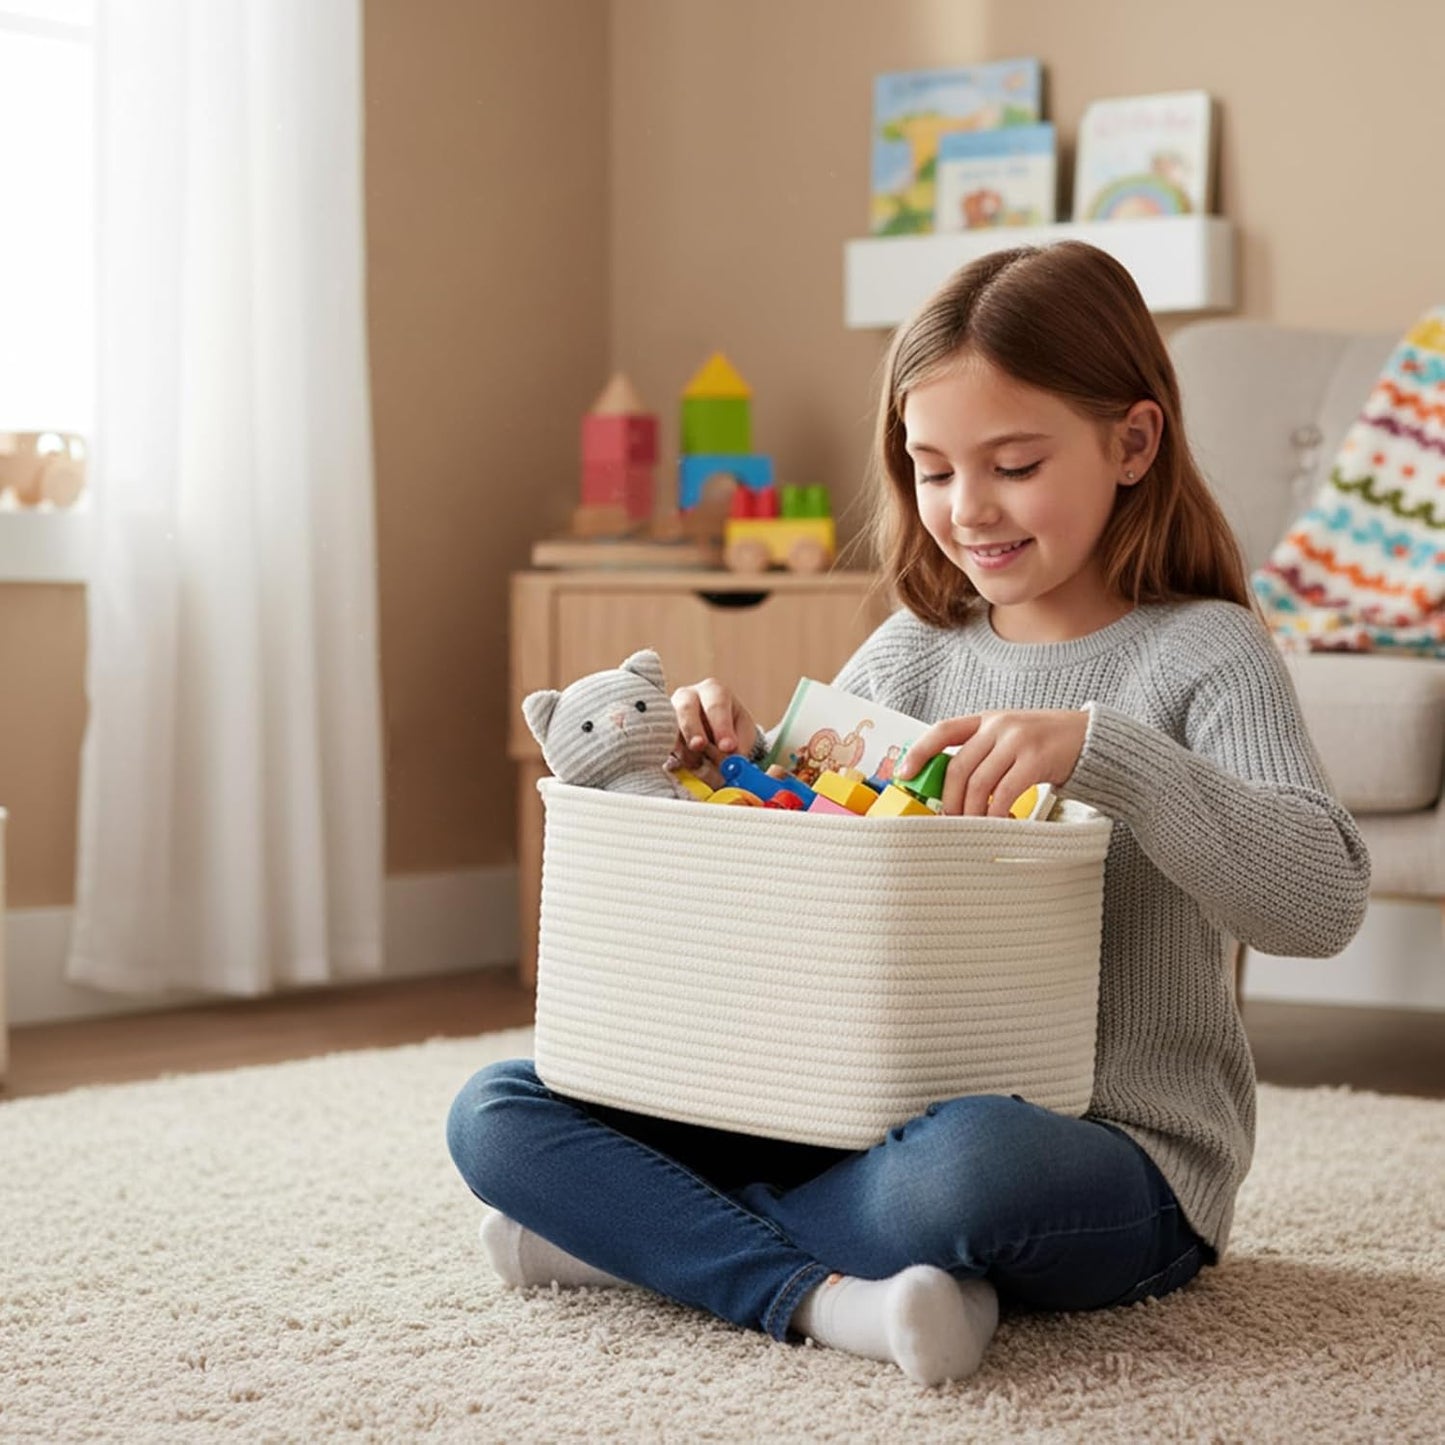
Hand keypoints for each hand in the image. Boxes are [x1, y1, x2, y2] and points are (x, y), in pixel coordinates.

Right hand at [668, 677, 759, 769]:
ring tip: (700, 764)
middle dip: (693, 730)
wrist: (717, 736)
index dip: (721, 726)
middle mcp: (688, 696)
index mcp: (714, 691)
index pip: (716, 704)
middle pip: (686, 708)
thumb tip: (729, 762)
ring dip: (685, 750)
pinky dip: (675, 757)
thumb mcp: (742, 736)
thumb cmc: (732, 731)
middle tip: (701, 748)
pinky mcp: (660, 731)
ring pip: (671, 728)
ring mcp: (670, 713)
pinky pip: (662, 744)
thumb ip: (738, 748)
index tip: (727, 747)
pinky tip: (689, 764)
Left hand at [895, 709, 1087, 816]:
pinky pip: (1005, 793)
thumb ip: (983, 754)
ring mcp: (1018, 740)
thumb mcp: (1010, 739)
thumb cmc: (1046, 745)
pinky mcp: (1037, 759)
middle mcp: (999, 725)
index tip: (903, 774)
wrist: (1092, 739)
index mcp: (987, 720)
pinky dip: (996, 813)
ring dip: (971, 812)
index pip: (943, 730)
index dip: (919, 751)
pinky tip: (998, 825)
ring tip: (972, 829)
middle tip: (948, 821)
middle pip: (958, 766)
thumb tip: (950, 790)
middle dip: (948, 799)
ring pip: (978, 783)